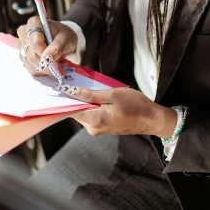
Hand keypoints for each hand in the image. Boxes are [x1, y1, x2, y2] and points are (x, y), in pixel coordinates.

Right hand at [17, 16, 77, 77]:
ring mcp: (21, 44)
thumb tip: (47, 58)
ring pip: (29, 62)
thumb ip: (57, 47)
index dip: (44, 54)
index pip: (35, 42)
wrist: (62, 39)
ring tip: (55, 68)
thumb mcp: (66, 38)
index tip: (55, 62)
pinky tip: (49, 68)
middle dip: (45, 64)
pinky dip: (41, 71)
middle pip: (30, 54)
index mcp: (34, 23)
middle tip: (58, 69)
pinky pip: (29, 67)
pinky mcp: (22, 55)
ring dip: (43, 68)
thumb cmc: (64, 35)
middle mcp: (24, 32)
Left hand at [56, 84, 176, 138]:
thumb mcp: (112, 94)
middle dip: (74, 97)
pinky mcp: (103, 127)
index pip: (70, 110)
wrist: (152, 120)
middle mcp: (93, 128)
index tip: (56, 86)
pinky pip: (91, 115)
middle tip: (72, 80)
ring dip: (83, 100)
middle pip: (76, 111)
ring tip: (86, 86)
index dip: (63, 98)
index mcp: (95, 121)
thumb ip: (90, 94)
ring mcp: (98, 129)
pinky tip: (96, 95)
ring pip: (83, 112)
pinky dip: (91, 105)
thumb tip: (70, 91)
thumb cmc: (136, 105)